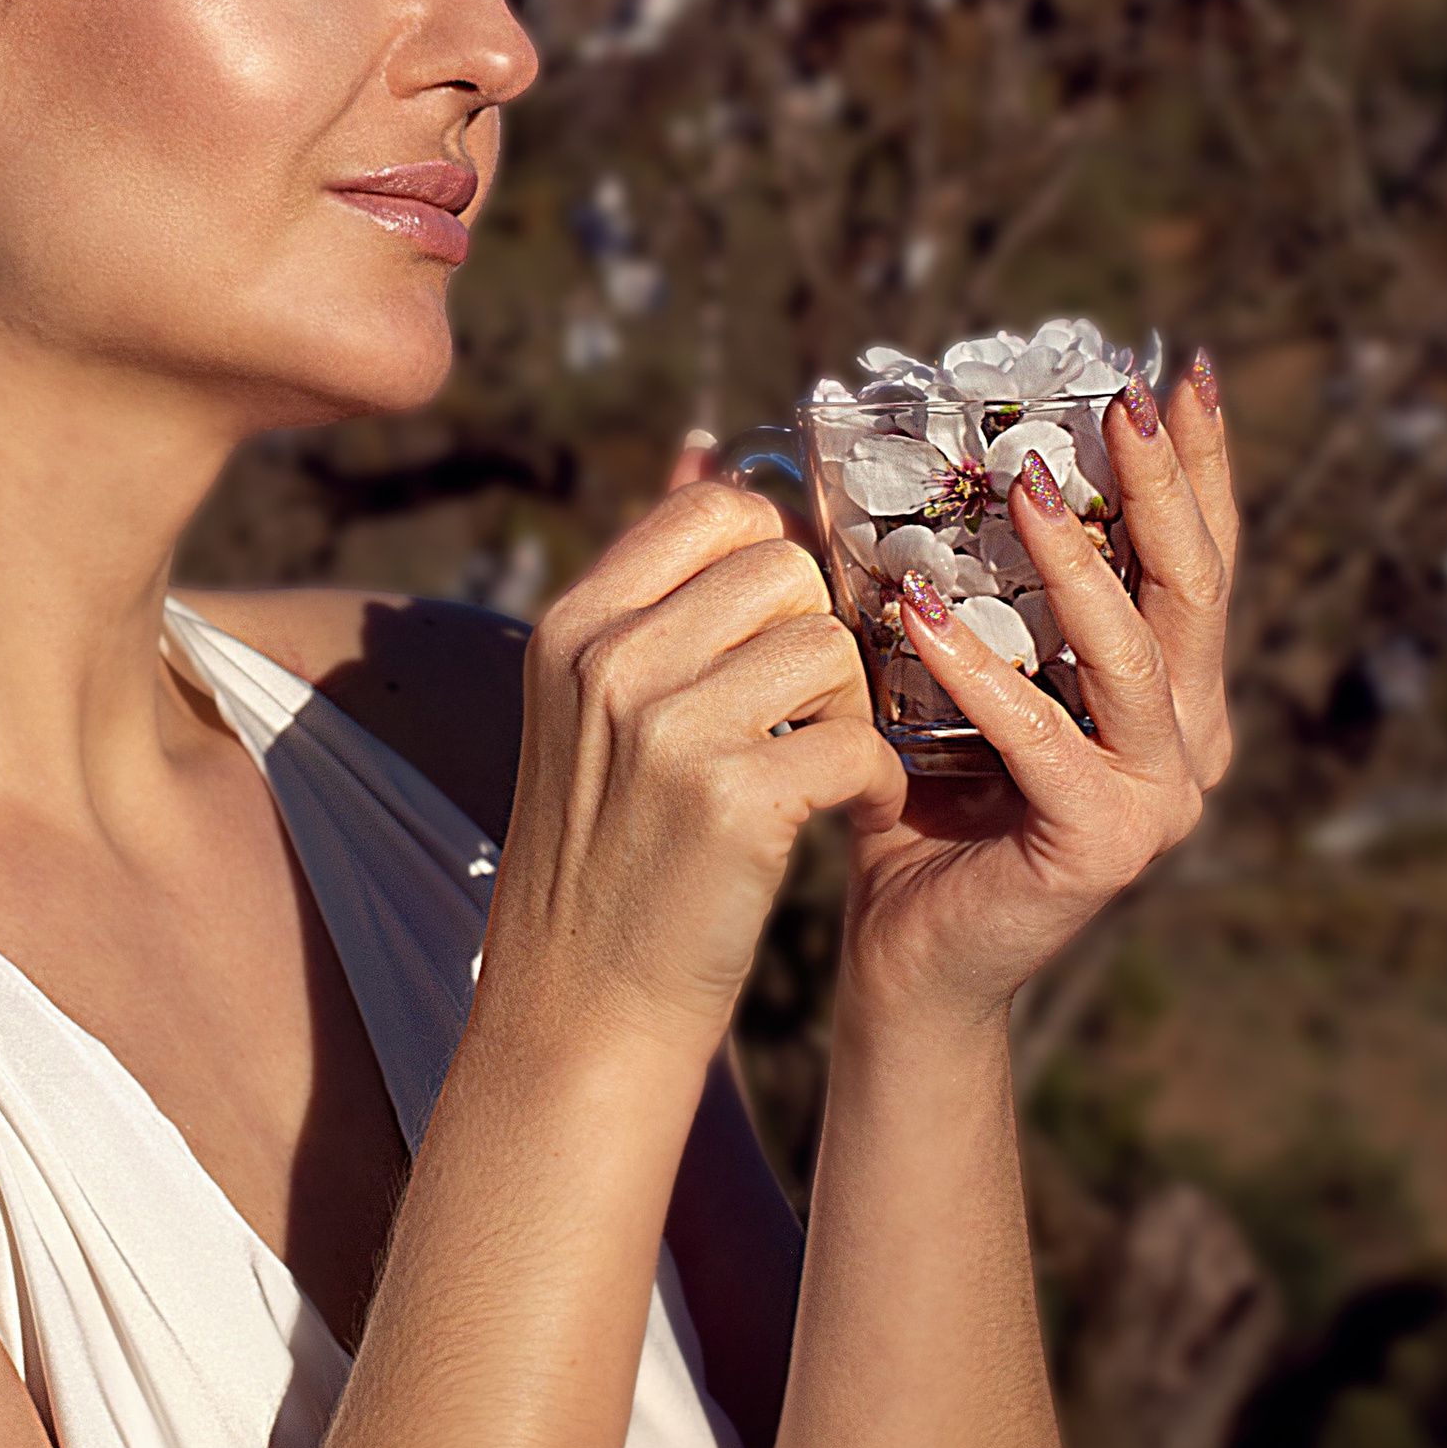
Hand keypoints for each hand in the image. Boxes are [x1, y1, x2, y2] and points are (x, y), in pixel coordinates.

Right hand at [483, 470, 905, 1085]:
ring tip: (820, 766)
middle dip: (821, 633)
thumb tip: (706, 439)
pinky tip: (845, 813)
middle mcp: (608, 658)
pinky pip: (856, 740)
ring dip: (850, 707)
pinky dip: (871, 781)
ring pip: (829, 646)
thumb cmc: (608, 848)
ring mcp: (665, 726)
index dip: (779, 553)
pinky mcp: (732, 799)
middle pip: (783, 566)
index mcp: (575, 623)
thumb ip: (656, 579)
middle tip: (809, 709)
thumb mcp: (597, 699)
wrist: (580, 1008)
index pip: (715, 507)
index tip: (788, 625)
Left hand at [845, 365, 1238, 1024]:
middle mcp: (1187, 737)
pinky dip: (985, 672)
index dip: (1198, 466)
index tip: (1180, 371)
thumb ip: (916, 575)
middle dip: (1165, 482)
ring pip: (1133, 651)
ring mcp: (1159, 795)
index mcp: (1167, 691)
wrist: (908, 956)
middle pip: (1194, 587)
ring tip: (1026, 480)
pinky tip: (922, 614)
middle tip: (1126, 396)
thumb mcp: (928, 671)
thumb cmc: (917, 803)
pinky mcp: (1105, 842)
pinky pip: (1047, 737)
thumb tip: (803, 458)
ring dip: (1078, 560)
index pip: (1196, 558)